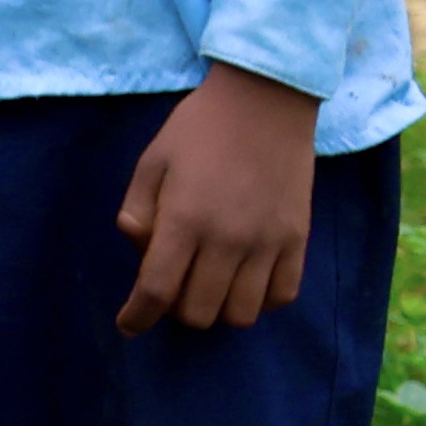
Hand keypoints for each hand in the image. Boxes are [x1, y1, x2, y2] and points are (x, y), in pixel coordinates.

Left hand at [112, 64, 318, 333]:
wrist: (265, 101)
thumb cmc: (200, 126)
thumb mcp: (154, 158)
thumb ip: (139, 207)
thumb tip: (137, 247)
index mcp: (184, 217)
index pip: (157, 289)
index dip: (138, 316)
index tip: (128, 325)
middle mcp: (227, 239)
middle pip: (198, 312)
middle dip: (175, 310)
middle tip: (172, 286)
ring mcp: (267, 243)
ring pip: (240, 315)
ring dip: (217, 308)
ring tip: (209, 284)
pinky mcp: (297, 241)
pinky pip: (280, 297)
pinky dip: (259, 301)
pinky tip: (245, 280)